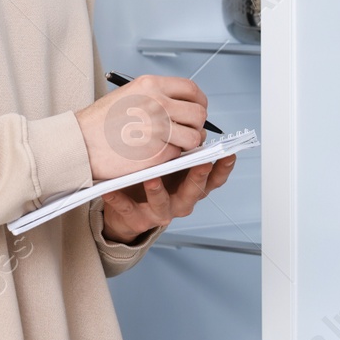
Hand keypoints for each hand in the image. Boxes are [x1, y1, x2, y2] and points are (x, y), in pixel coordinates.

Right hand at [74, 74, 208, 180]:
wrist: (79, 143)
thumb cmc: (99, 122)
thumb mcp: (128, 94)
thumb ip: (156, 95)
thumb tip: (181, 104)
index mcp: (151, 85)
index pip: (191, 89)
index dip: (199, 102)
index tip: (196, 110)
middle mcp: (158, 104)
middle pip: (199, 113)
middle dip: (197, 125)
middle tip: (187, 131)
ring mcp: (158, 129)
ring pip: (194, 137)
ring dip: (188, 143)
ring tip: (174, 144)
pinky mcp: (156, 153)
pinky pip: (179, 154)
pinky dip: (172, 156)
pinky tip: (157, 154)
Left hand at [100, 155, 237, 243]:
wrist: (124, 207)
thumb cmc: (151, 174)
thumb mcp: (169, 161)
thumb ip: (180, 148)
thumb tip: (189, 119)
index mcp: (190, 185)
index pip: (213, 179)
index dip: (223, 168)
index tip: (229, 153)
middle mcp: (180, 201)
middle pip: (194, 192)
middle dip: (198, 177)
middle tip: (202, 162)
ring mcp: (159, 212)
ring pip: (163, 205)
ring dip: (158, 192)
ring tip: (151, 178)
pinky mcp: (136, 220)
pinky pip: (127, 209)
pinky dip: (119, 199)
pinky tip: (111, 189)